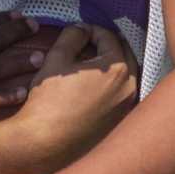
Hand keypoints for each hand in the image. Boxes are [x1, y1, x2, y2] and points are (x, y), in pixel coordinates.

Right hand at [11, 24, 138, 147]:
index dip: (92, 30)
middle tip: (87, 46)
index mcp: (118, 69)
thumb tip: (81, 29)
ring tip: (90, 67)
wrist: (44, 144)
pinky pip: (121, 97)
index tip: (79, 32)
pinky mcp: (120, 124)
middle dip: (107, 47)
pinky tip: (93, 89)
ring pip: (126, 77)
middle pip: (124, 56)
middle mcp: (130, 88)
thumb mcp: (56, 60)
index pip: (110, 38)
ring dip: (112, 68)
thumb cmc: (48, 101)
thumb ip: (72, 37)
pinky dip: (111, 88)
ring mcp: (128, 109)